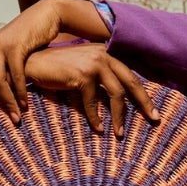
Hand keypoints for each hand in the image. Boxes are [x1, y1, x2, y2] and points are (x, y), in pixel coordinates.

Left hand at [0, 0, 106, 122]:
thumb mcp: (10, 50)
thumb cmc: (29, 36)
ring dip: (6, 103)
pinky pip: (15, 76)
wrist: (47, 14)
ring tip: (15, 119)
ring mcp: (0, 46)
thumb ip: (0, 65)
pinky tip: (25, 105)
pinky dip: (20, 92)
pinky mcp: (16, 46)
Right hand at [23, 45, 157, 136]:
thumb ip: (100, 78)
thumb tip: (116, 100)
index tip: (153, 110)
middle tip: (154, 119)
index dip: (143, 93)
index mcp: (106, 52)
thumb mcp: (82, 70)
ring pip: (116, 94)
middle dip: (144, 103)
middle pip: (131, 82)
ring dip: (119, 117)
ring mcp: (93, 63)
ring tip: (120, 133)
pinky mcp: (82, 74)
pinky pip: (93, 102)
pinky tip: (99, 129)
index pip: (130, 74)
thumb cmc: (56, 70)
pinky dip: (95, 118)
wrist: (32, 64)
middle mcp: (103, 54)